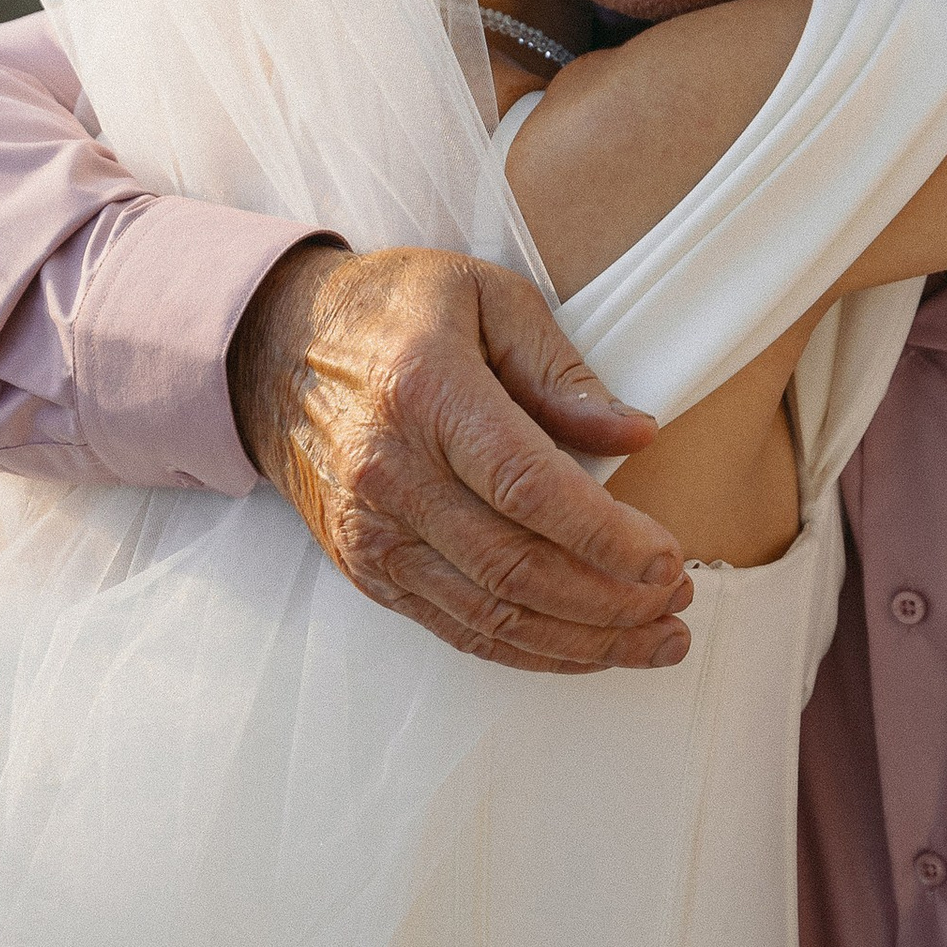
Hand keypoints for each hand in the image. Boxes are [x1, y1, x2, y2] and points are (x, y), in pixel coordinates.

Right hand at [227, 241, 693, 673]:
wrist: (270, 352)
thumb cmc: (388, 313)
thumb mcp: (483, 296)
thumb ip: (560, 369)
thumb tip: (635, 434)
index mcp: (426, 393)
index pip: (528, 488)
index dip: (606, 536)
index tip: (668, 558)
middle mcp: (391, 475)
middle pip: (516, 567)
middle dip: (612, 600)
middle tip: (676, 601)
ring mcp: (374, 533)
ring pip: (493, 615)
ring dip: (585, 641)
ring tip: (656, 638)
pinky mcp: (368, 570)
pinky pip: (459, 629)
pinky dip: (532, 650)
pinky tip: (588, 646)